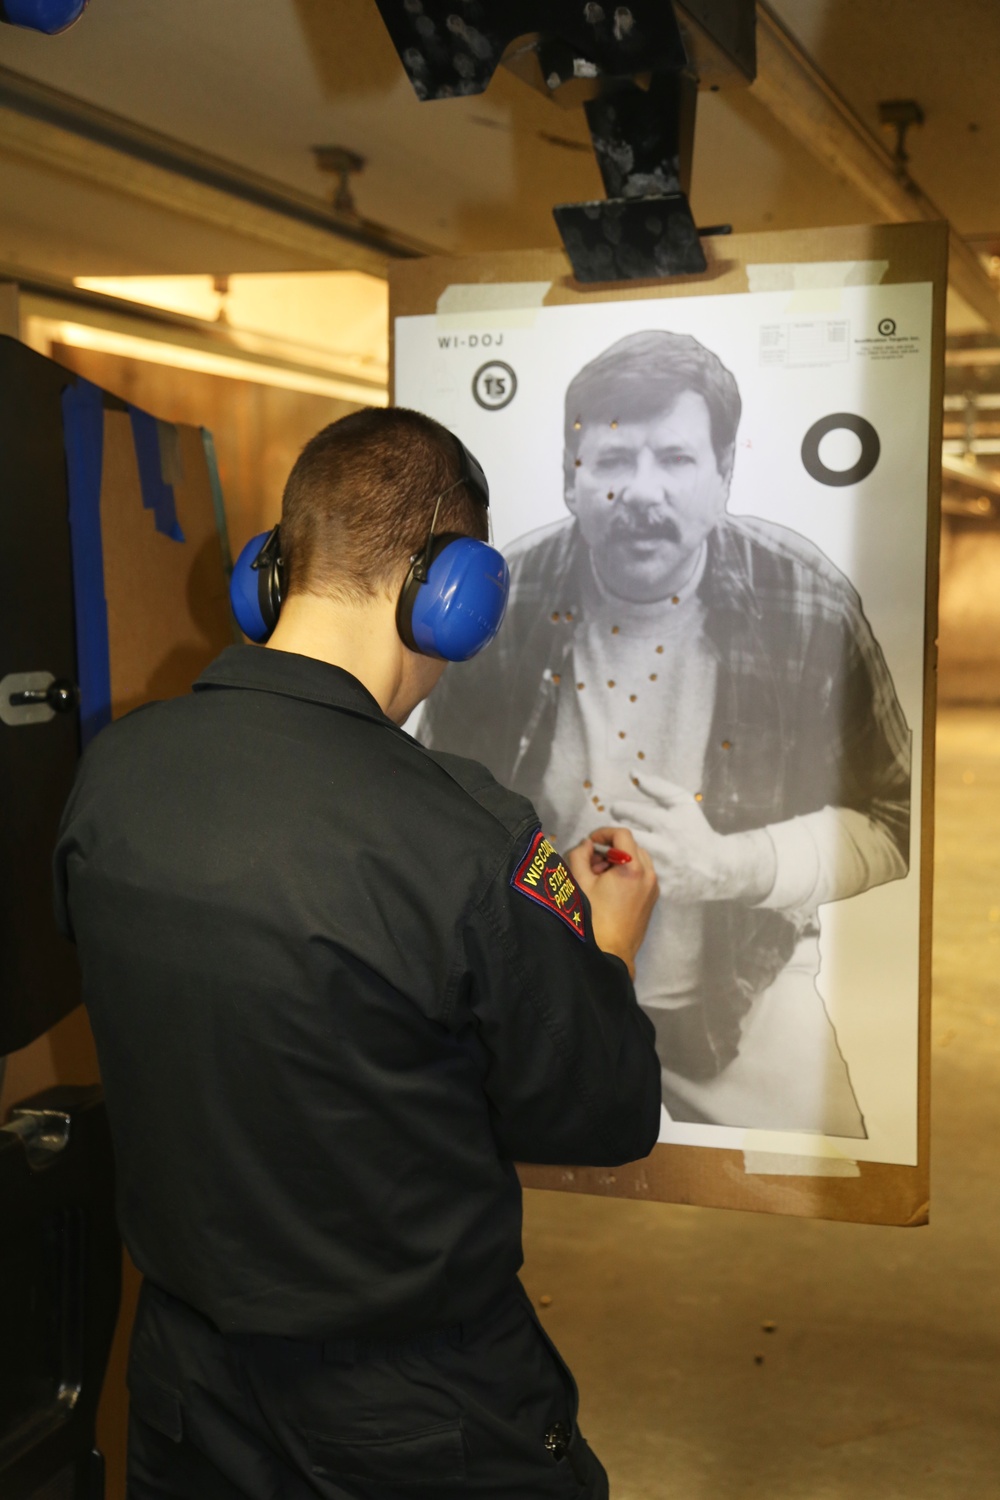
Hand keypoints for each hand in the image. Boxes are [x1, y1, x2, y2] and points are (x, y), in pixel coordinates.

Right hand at [566, 826, 658, 977]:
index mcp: (632, 867)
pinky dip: (627, 872)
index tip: (590, 843)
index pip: (622, 835)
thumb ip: (579, 856)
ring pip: (638, 860)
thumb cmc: (594, 918)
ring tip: (599, 876)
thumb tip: (586, 845)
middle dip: (610, 849)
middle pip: (631, 846)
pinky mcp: (652, 899)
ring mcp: (653, 887)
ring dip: (619, 860)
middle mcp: (648, 874)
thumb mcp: (580, 882)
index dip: (603, 833)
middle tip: (591, 863)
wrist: (611, 952)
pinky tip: (610, 888)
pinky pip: (642, 875)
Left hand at [609, 774, 775, 904]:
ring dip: (615, 851)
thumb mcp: (683, 803)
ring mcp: (661, 870)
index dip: (618, 809)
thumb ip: (657, 786)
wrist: (717, 868)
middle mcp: (662, 847)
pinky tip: (627, 866)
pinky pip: (633, 878)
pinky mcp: (660, 889)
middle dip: (611, 831)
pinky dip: (626, 871)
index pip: (626, 812)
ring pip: (623, 859)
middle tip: (611, 829)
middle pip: (620, 837)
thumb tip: (632, 773)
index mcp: (666, 823)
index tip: (617, 811)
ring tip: (617, 846)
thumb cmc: (696, 831)